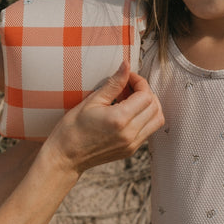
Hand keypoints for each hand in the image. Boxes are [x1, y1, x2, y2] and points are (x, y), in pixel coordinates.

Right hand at [44, 62, 163, 172]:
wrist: (66, 156)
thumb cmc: (72, 129)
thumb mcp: (91, 102)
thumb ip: (113, 84)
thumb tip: (126, 66)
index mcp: (119, 119)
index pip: (145, 95)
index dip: (139, 82)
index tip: (128, 78)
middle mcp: (130, 134)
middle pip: (154, 106)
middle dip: (146, 92)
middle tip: (130, 87)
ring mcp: (132, 144)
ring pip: (157, 120)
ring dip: (150, 106)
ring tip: (132, 100)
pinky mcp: (131, 150)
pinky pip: (149, 131)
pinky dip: (146, 118)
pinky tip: (130, 113)